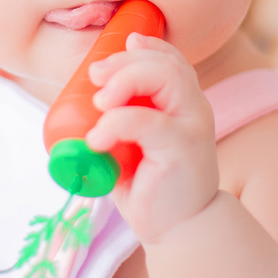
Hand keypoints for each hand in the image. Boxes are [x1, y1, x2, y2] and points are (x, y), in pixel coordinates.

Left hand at [86, 32, 218, 242]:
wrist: (179, 229)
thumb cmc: (151, 185)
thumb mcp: (133, 143)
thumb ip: (121, 118)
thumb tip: (83, 96)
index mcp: (184, 102)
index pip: (171, 59)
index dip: (145, 47)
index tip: (113, 51)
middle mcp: (194, 107)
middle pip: (165, 63)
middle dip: (124, 62)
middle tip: (94, 76)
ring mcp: (192, 125)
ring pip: (165, 78)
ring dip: (124, 81)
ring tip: (99, 102)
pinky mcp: (183, 147)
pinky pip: (148, 121)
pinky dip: (115, 123)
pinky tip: (97, 139)